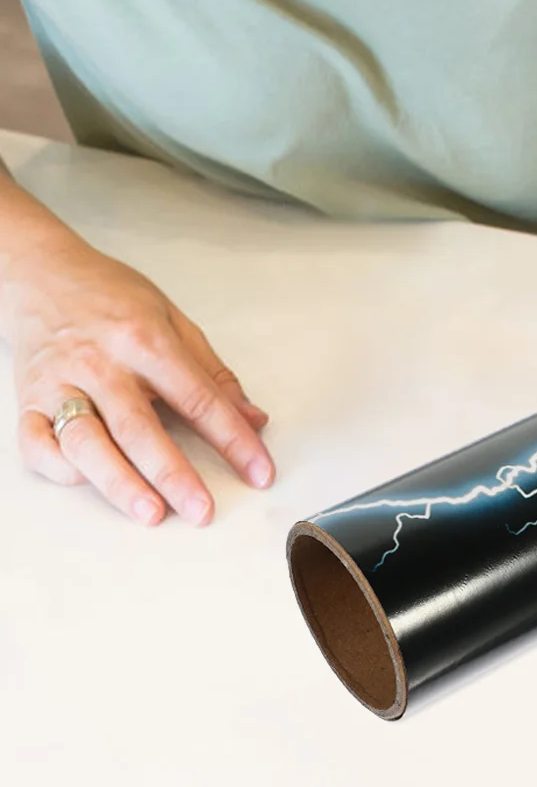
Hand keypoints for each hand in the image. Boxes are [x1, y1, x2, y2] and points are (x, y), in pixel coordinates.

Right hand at [1, 226, 273, 526]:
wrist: (41, 273)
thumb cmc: (109, 295)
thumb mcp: (173, 319)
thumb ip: (213, 374)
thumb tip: (253, 419)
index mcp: (144, 340)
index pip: (199, 398)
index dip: (233, 439)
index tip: (258, 471)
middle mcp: (100, 363)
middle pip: (141, 428)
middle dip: (175, 474)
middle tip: (202, 509)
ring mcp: (59, 384)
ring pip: (87, 443)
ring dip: (119, 483)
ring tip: (151, 513)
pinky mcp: (27, 401)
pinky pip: (38, 445)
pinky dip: (62, 470)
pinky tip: (90, 482)